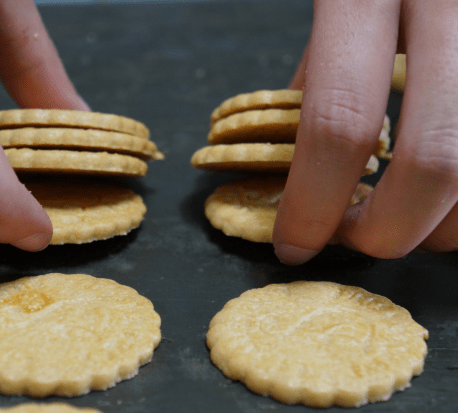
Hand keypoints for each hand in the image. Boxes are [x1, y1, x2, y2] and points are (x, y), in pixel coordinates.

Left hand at [273, 0, 457, 263]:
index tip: (293, 243)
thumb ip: (326, 67)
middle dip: (389, 230)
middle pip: (436, 161)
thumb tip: (304, 159)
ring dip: (445, 225)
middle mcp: (451, 6)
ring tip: (408, 218)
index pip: (340, 121)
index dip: (314, 202)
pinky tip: (450, 191)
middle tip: (357, 239)